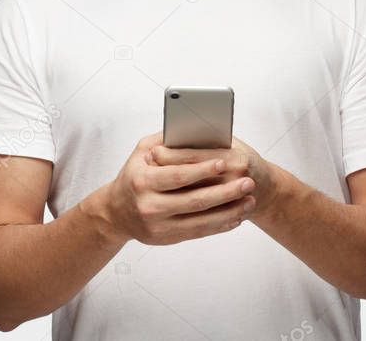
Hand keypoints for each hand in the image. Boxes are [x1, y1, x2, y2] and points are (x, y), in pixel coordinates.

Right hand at [102, 131, 256, 244]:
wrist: (116, 212)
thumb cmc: (135, 174)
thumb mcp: (142, 152)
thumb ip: (167, 139)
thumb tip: (194, 126)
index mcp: (142, 180)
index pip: (177, 175)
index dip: (202, 170)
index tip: (223, 163)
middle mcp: (149, 206)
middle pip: (194, 200)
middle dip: (225, 192)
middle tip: (248, 182)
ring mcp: (158, 226)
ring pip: (201, 221)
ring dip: (229, 212)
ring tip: (250, 201)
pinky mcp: (167, 238)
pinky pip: (199, 232)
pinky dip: (220, 225)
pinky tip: (236, 216)